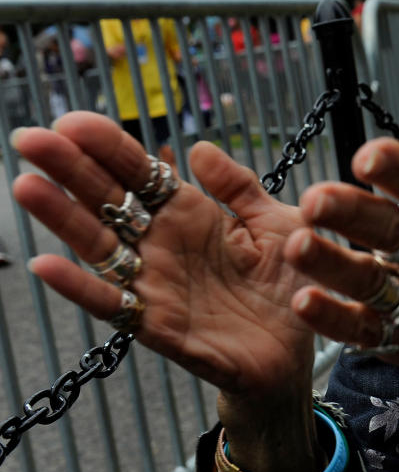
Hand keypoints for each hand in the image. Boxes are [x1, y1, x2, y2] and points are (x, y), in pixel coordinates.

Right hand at [11, 116, 314, 399]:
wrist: (298, 350)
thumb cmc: (287, 285)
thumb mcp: (276, 224)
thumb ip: (240, 188)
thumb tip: (199, 147)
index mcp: (191, 214)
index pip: (140, 172)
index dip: (109, 146)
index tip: (73, 121)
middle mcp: (163, 245)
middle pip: (108, 200)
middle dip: (69, 168)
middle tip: (30, 138)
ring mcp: (155, 283)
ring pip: (99, 245)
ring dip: (62, 217)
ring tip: (27, 186)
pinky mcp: (158, 326)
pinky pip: (113, 305)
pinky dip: (80, 287)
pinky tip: (46, 264)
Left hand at [284, 60, 398, 369]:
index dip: (398, 169)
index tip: (368, 155)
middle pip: (396, 233)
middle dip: (356, 216)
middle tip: (317, 198)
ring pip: (377, 283)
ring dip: (336, 266)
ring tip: (297, 245)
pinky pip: (369, 331)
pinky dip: (338, 320)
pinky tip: (305, 301)